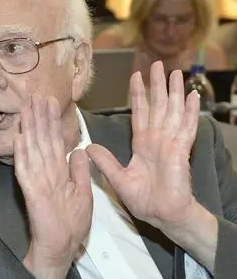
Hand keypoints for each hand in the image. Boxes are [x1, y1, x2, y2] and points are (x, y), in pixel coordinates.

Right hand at [14, 96, 92, 278]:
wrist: (61, 247)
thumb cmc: (71, 224)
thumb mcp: (83, 193)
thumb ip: (79, 172)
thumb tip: (79, 150)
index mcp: (57, 172)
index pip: (53, 142)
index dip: (51, 122)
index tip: (50, 102)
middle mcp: (44, 173)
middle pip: (41, 140)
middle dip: (39, 118)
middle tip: (36, 95)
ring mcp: (36, 182)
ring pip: (32, 150)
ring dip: (29, 129)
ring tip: (28, 108)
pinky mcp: (32, 193)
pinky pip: (26, 171)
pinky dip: (22, 155)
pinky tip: (19, 138)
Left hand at [86, 61, 199, 232]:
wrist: (162, 215)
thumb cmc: (144, 200)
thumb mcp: (117, 178)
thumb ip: (105, 162)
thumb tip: (88, 147)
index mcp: (142, 144)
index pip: (140, 113)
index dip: (139, 95)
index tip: (136, 76)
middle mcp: (157, 139)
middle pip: (158, 105)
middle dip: (157, 85)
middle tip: (158, 64)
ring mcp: (171, 143)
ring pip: (173, 111)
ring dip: (175, 92)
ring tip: (177, 72)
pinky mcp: (181, 151)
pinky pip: (187, 127)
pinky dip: (190, 112)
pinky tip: (191, 96)